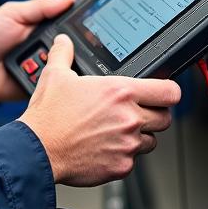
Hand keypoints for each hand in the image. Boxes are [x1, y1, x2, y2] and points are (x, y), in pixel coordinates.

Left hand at [0, 0, 74, 101]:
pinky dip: (52, 84)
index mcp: (46, 28)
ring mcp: (46, 68)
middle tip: (64, 47)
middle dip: (71, 49)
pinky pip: (53, 87)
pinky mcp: (40, 87)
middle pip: (74, 49)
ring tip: (48, 62)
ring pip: (65, 69)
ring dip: (60, 66)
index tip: (92, 24)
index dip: (82, 26)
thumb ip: (40, 6)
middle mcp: (50, 48)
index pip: (72, 27)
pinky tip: (49, 80)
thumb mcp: (12, 13)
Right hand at [21, 34, 180, 185]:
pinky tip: (105, 148)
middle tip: (137, 114)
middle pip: (165, 117)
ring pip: (151, 141)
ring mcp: (127, 144)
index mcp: (120, 91)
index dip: (168, 92)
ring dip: (139, 137)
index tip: (162, 93)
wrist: (38, 150)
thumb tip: (64, 41)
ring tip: (117, 132)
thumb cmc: (48, 116)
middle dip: (154, 115)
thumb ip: (64, 53)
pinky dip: (123, 155)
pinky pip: (133, 160)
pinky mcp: (121, 166)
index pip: (169, 91)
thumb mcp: (55, 75)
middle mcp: (129, 117)